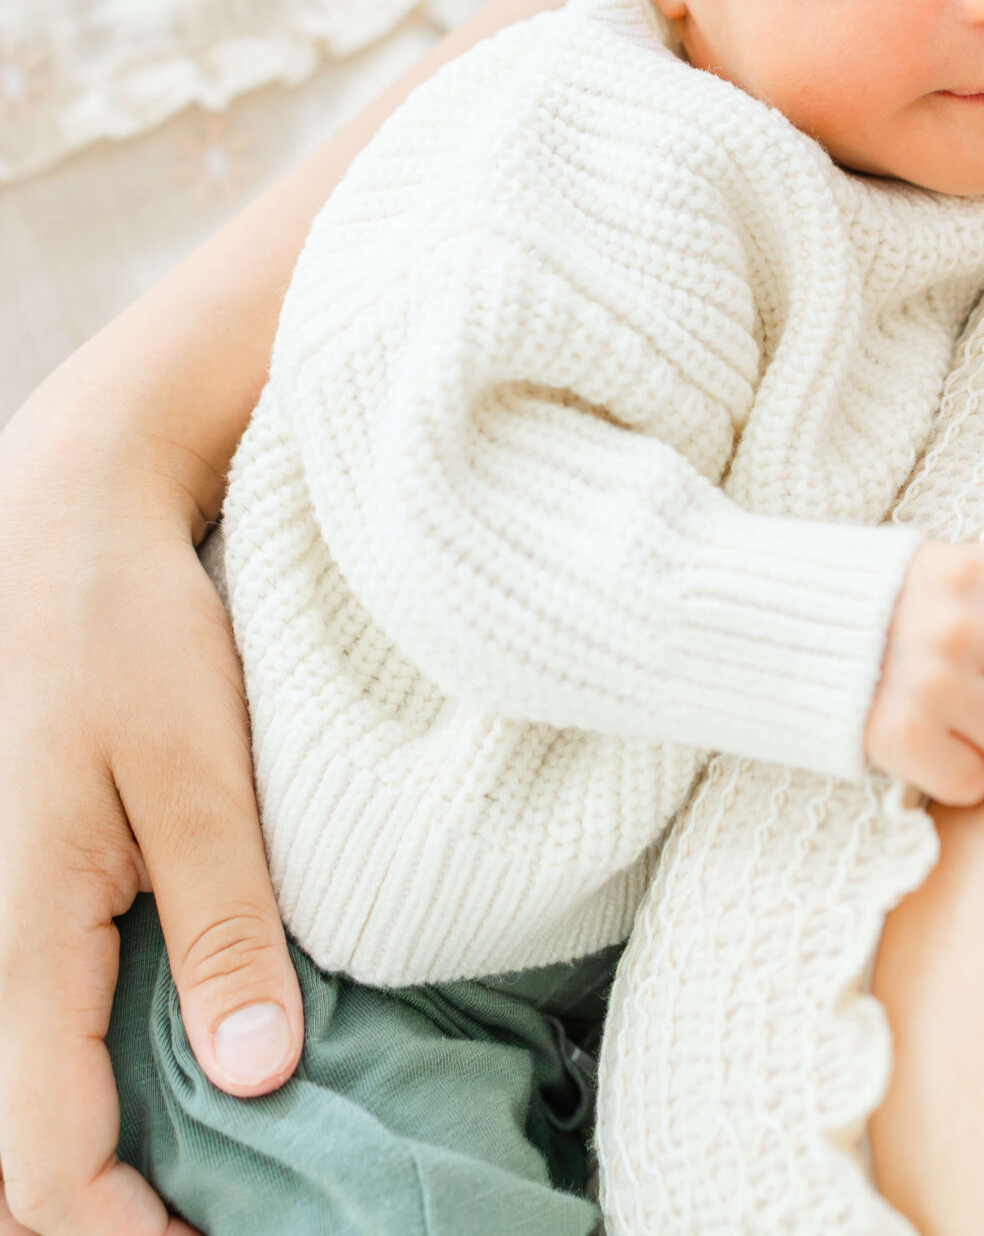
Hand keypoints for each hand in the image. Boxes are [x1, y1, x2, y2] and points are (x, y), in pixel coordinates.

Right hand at [0, 391, 302, 1234]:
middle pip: (9, 1151)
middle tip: (214, 1225)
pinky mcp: (11, 891)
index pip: (40, 1159)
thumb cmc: (128, 625)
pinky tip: (171, 1083)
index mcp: (17, 930)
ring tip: (194, 1183)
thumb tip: (259, 1079)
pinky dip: (81, 1085)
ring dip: (84, 1154)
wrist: (64, 516)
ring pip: (8, 1097)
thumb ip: (226, 921)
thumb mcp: (197, 766)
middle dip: (97, 1212)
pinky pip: (24, 1027)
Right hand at [864, 540, 983, 805]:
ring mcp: (932, 685)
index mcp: (967, 573)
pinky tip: (936, 750)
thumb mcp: (940, 562)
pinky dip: (960, 778)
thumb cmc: (882, 605)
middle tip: (983, 689)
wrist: (786, 634)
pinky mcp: (905, 739)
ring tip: (960, 723)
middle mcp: (957, 627)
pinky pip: (976, 783)